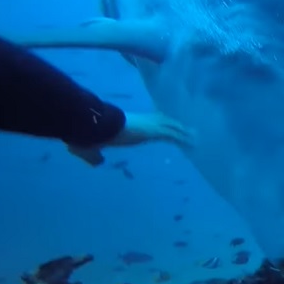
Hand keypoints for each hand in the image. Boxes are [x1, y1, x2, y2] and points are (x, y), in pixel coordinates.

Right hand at [67, 113, 192, 166]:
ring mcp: (147, 124)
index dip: (158, 126)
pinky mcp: (151, 130)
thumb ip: (95, 156)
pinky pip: (172, 134)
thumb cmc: (87, 136)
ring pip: (171, 126)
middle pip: (164, 121)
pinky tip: (192, 142)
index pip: (147, 123)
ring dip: (184, 132)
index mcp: (127, 124)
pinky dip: (183, 137)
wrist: (90, 126)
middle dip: (176, 126)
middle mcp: (140, 121)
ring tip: (196, 138)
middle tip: (189, 131)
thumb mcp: (89, 149)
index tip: (166, 129)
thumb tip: (97, 162)